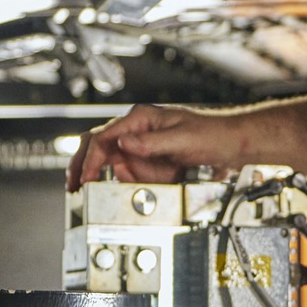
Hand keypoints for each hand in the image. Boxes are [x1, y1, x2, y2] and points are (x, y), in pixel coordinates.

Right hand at [68, 103, 274, 190]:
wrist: (233, 144)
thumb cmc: (212, 134)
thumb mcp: (181, 140)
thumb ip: (150, 143)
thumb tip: (123, 146)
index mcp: (142, 118)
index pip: (104, 138)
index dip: (91, 160)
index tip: (85, 178)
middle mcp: (138, 129)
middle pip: (98, 145)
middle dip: (83, 165)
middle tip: (73, 185)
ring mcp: (142, 145)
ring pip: (112, 161)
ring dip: (109, 175)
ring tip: (107, 187)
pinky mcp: (150, 159)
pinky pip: (131, 171)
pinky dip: (129, 180)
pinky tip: (137, 184)